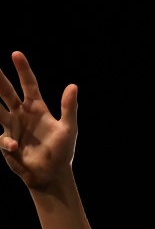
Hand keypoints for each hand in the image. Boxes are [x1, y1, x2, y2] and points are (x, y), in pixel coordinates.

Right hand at [0, 51, 77, 187]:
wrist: (51, 175)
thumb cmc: (62, 152)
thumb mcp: (69, 129)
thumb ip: (69, 108)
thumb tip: (73, 86)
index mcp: (37, 108)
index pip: (29, 84)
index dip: (23, 69)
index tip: (16, 54)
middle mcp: (22, 114)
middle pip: (6, 92)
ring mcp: (12, 127)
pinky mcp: (6, 143)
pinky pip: (3, 139)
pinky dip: (7, 142)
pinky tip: (15, 147)